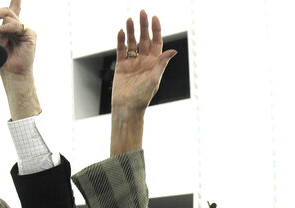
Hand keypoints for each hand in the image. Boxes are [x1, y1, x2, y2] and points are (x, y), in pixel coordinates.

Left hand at [0, 0, 33, 75]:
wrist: (10, 72)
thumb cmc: (1, 59)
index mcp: (9, 28)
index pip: (11, 11)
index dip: (15, 2)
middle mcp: (17, 27)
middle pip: (6, 11)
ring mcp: (24, 30)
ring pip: (9, 17)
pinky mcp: (30, 34)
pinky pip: (15, 25)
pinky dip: (4, 29)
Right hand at [110, 10, 176, 154]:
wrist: (127, 108)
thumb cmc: (142, 96)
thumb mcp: (154, 79)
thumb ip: (161, 63)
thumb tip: (173, 50)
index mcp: (154, 63)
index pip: (156, 42)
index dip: (156, 30)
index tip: (154, 18)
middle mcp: (144, 61)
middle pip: (144, 39)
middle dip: (144, 26)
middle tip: (142, 12)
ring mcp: (132, 62)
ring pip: (132, 43)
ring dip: (131, 31)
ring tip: (130, 20)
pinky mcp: (121, 66)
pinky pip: (121, 50)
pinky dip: (121, 41)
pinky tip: (122, 32)